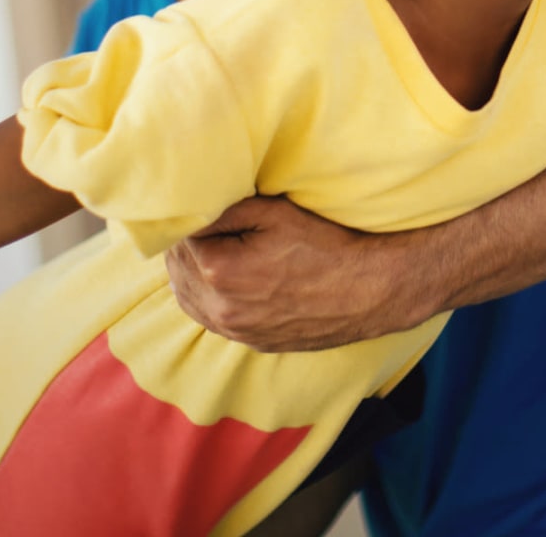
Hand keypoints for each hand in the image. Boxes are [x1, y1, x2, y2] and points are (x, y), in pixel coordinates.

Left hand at [165, 197, 424, 352]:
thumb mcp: (273, 213)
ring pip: (187, 297)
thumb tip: (191, 204)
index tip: (203, 205)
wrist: (369, 290)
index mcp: (218, 271)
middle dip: (185, 243)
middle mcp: (220, 308)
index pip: (177, 237)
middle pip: (176, 268)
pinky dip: (206, 297)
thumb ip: (223, 208)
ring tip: (211, 247)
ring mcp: (235, 330)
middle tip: (206, 221)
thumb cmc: (326, 245)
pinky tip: (222, 278)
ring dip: (190, 271)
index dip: (188, 217)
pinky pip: (209, 318)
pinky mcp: (250, 341)